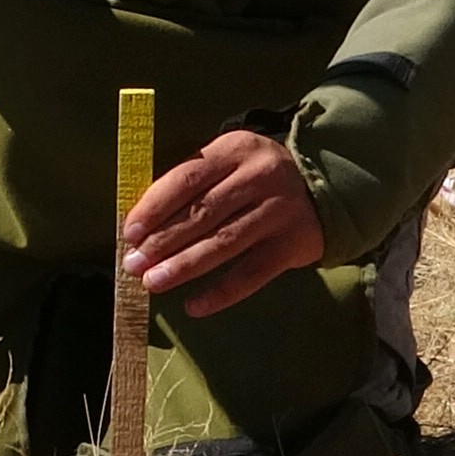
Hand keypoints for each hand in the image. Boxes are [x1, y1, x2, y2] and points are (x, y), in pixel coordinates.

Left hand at [121, 128, 323, 317]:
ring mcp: (278, 210)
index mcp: (234, 149)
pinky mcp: (293, 243)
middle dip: (163, 241)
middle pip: (203, 212)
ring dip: (184, 266)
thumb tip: (142, 227)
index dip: (155, 207)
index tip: (130, 233)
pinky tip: (194, 306)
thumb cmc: (255, 178)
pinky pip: (252, 274)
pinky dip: (221, 293)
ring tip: (154, 282)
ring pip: (224, 243)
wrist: (324, 187)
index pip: (186, 178)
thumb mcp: (229, 163)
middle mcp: (259, 176)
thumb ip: (193, 185)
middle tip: (134, 264)